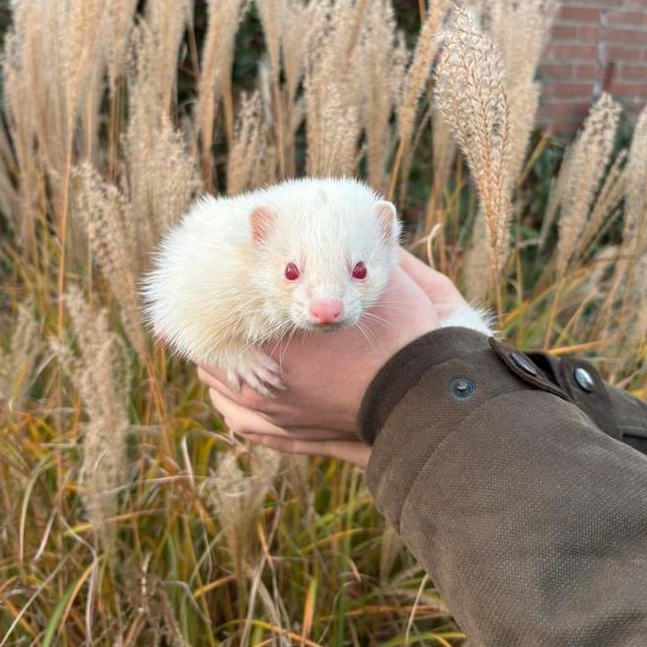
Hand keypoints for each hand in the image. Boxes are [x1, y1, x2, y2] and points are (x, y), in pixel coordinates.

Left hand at [198, 249, 469, 464]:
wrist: (428, 399)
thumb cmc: (406, 339)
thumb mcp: (388, 281)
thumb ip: (371, 247)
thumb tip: (373, 210)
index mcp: (281, 340)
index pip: (232, 318)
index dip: (225, 302)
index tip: (222, 290)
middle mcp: (270, 380)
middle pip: (218, 358)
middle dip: (221, 338)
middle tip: (221, 323)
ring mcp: (280, 415)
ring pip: (225, 395)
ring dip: (222, 375)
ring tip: (227, 359)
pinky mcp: (294, 437)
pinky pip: (246, 426)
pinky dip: (235, 410)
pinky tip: (236, 399)